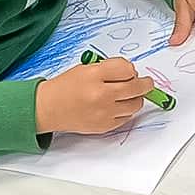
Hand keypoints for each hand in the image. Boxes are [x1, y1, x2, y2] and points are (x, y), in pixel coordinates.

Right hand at [35, 55, 154, 134]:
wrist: (49, 108)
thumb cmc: (66, 86)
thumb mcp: (86, 68)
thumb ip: (110, 69)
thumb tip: (133, 74)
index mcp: (94, 75)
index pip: (128, 69)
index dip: (131, 69)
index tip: (130, 71)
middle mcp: (101, 94)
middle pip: (137, 88)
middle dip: (145, 84)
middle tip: (145, 83)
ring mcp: (104, 112)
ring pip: (136, 104)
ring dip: (136, 98)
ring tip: (127, 95)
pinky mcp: (105, 126)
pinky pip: (127, 117)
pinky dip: (126, 111)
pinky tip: (117, 106)